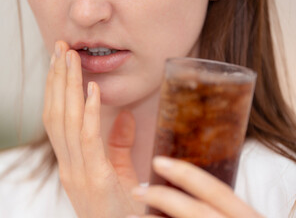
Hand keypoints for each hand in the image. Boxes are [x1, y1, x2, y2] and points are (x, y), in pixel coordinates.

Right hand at [42, 41, 144, 217]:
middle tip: (58, 48)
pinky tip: (91, 90)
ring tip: (69, 58)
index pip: (56, 119)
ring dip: (67, 87)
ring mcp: (79, 173)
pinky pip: (89, 140)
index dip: (55, 89)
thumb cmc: (120, 210)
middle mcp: (68, 166)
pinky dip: (89, 113)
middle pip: (56, 114)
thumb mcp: (118, 173)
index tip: (58, 62)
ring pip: (67, 122)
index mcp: (70, 165)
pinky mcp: (97, 179)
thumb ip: (118, 145)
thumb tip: (125, 116)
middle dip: (57, 79)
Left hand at [129, 157, 263, 217]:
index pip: (217, 191)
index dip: (187, 175)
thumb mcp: (235, 213)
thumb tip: (187, 172)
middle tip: (135, 189)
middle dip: (164, 198)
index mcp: (244, 215)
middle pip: (197, 212)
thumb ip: (220, 200)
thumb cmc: (226, 217)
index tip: (157, 161)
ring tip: (130, 215)